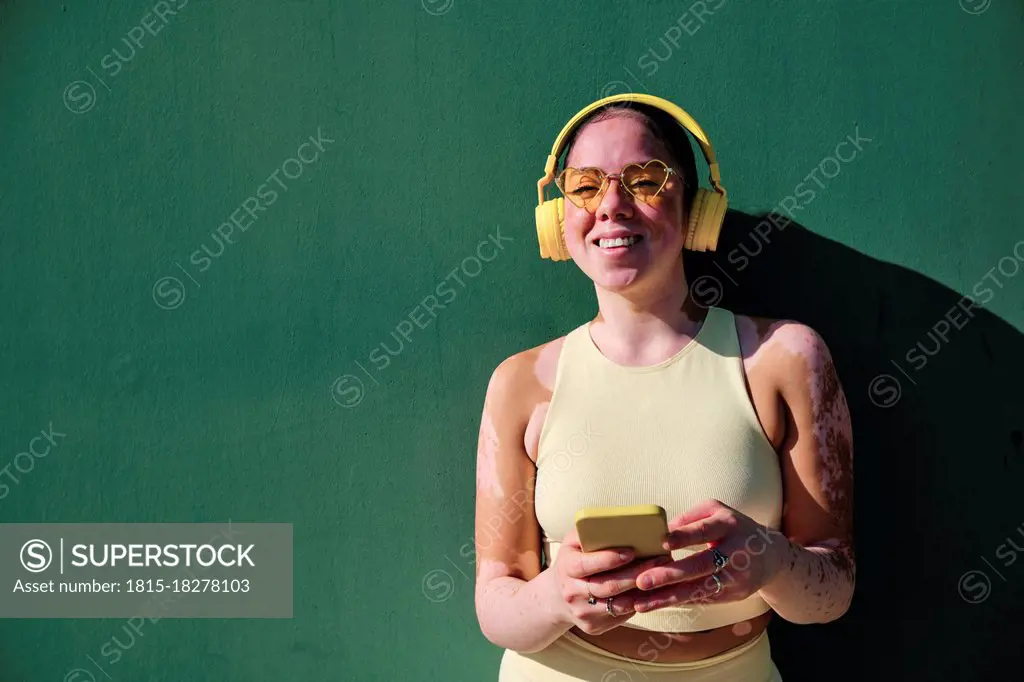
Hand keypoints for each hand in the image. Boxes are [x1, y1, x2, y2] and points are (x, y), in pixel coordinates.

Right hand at [547, 527, 672, 634]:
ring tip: (662, 575)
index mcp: (566, 567)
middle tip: (660, 560)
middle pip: (608, 586)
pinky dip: (640, 603)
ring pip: (619, 604)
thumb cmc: (574, 559)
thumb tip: (621, 522)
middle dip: (636, 573)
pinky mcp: (594, 626)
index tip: (631, 551)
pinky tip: (654, 590)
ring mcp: (583, 612)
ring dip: (643, 591)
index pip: (587, 564)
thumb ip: (591, 530)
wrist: (558, 595)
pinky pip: (622, 615)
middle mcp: (572, 592)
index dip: (608, 559)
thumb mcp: (574, 541)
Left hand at [629, 499, 791, 612]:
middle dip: (670, 574)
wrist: (770, 556)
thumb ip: (691, 516)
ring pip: (699, 589)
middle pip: (701, 565)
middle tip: (642, 580)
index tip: (663, 541)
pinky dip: (677, 603)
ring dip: (668, 598)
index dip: (685, 536)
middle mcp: (735, 553)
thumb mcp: (718, 511)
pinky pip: (701, 599)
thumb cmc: (734, 528)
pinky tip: (654, 606)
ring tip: (640, 603)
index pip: (706, 531)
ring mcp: (735, 577)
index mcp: (729, 526)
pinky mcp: (732, 595)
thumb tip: (664, 529)